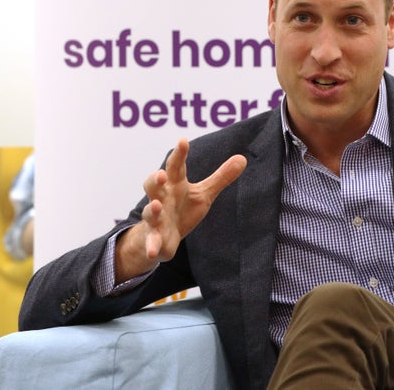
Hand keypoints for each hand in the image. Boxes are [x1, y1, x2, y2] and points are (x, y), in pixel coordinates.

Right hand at [116, 138, 245, 281]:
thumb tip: (242, 158)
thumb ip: (220, 177)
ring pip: (150, 211)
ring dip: (153, 209)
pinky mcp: (155, 238)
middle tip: (161, 174)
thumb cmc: (182, 209)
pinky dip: (152, 246)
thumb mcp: (204, 194)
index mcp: (174, 185)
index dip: (179, 154)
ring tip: (158, 206)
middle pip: (154, 185)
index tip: (183, 141)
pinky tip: (153, 252)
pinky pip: (152, 241)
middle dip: (155, 179)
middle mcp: (162, 198)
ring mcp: (156, 218)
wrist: (161, 237)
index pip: (176, 166)